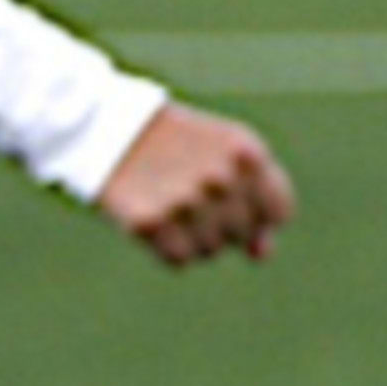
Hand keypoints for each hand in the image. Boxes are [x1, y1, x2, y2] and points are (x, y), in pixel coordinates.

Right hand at [101, 101, 291, 266]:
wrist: (108, 125)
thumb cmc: (179, 144)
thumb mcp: (227, 156)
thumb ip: (256, 200)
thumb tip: (262, 253)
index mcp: (248, 152)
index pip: (279, 212)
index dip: (259, 212)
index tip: (236, 199)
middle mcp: (220, 178)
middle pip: (243, 235)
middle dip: (223, 223)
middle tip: (192, 193)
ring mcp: (186, 201)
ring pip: (211, 250)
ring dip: (194, 237)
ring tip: (171, 203)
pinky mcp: (151, 222)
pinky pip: (179, 260)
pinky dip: (168, 247)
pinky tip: (155, 218)